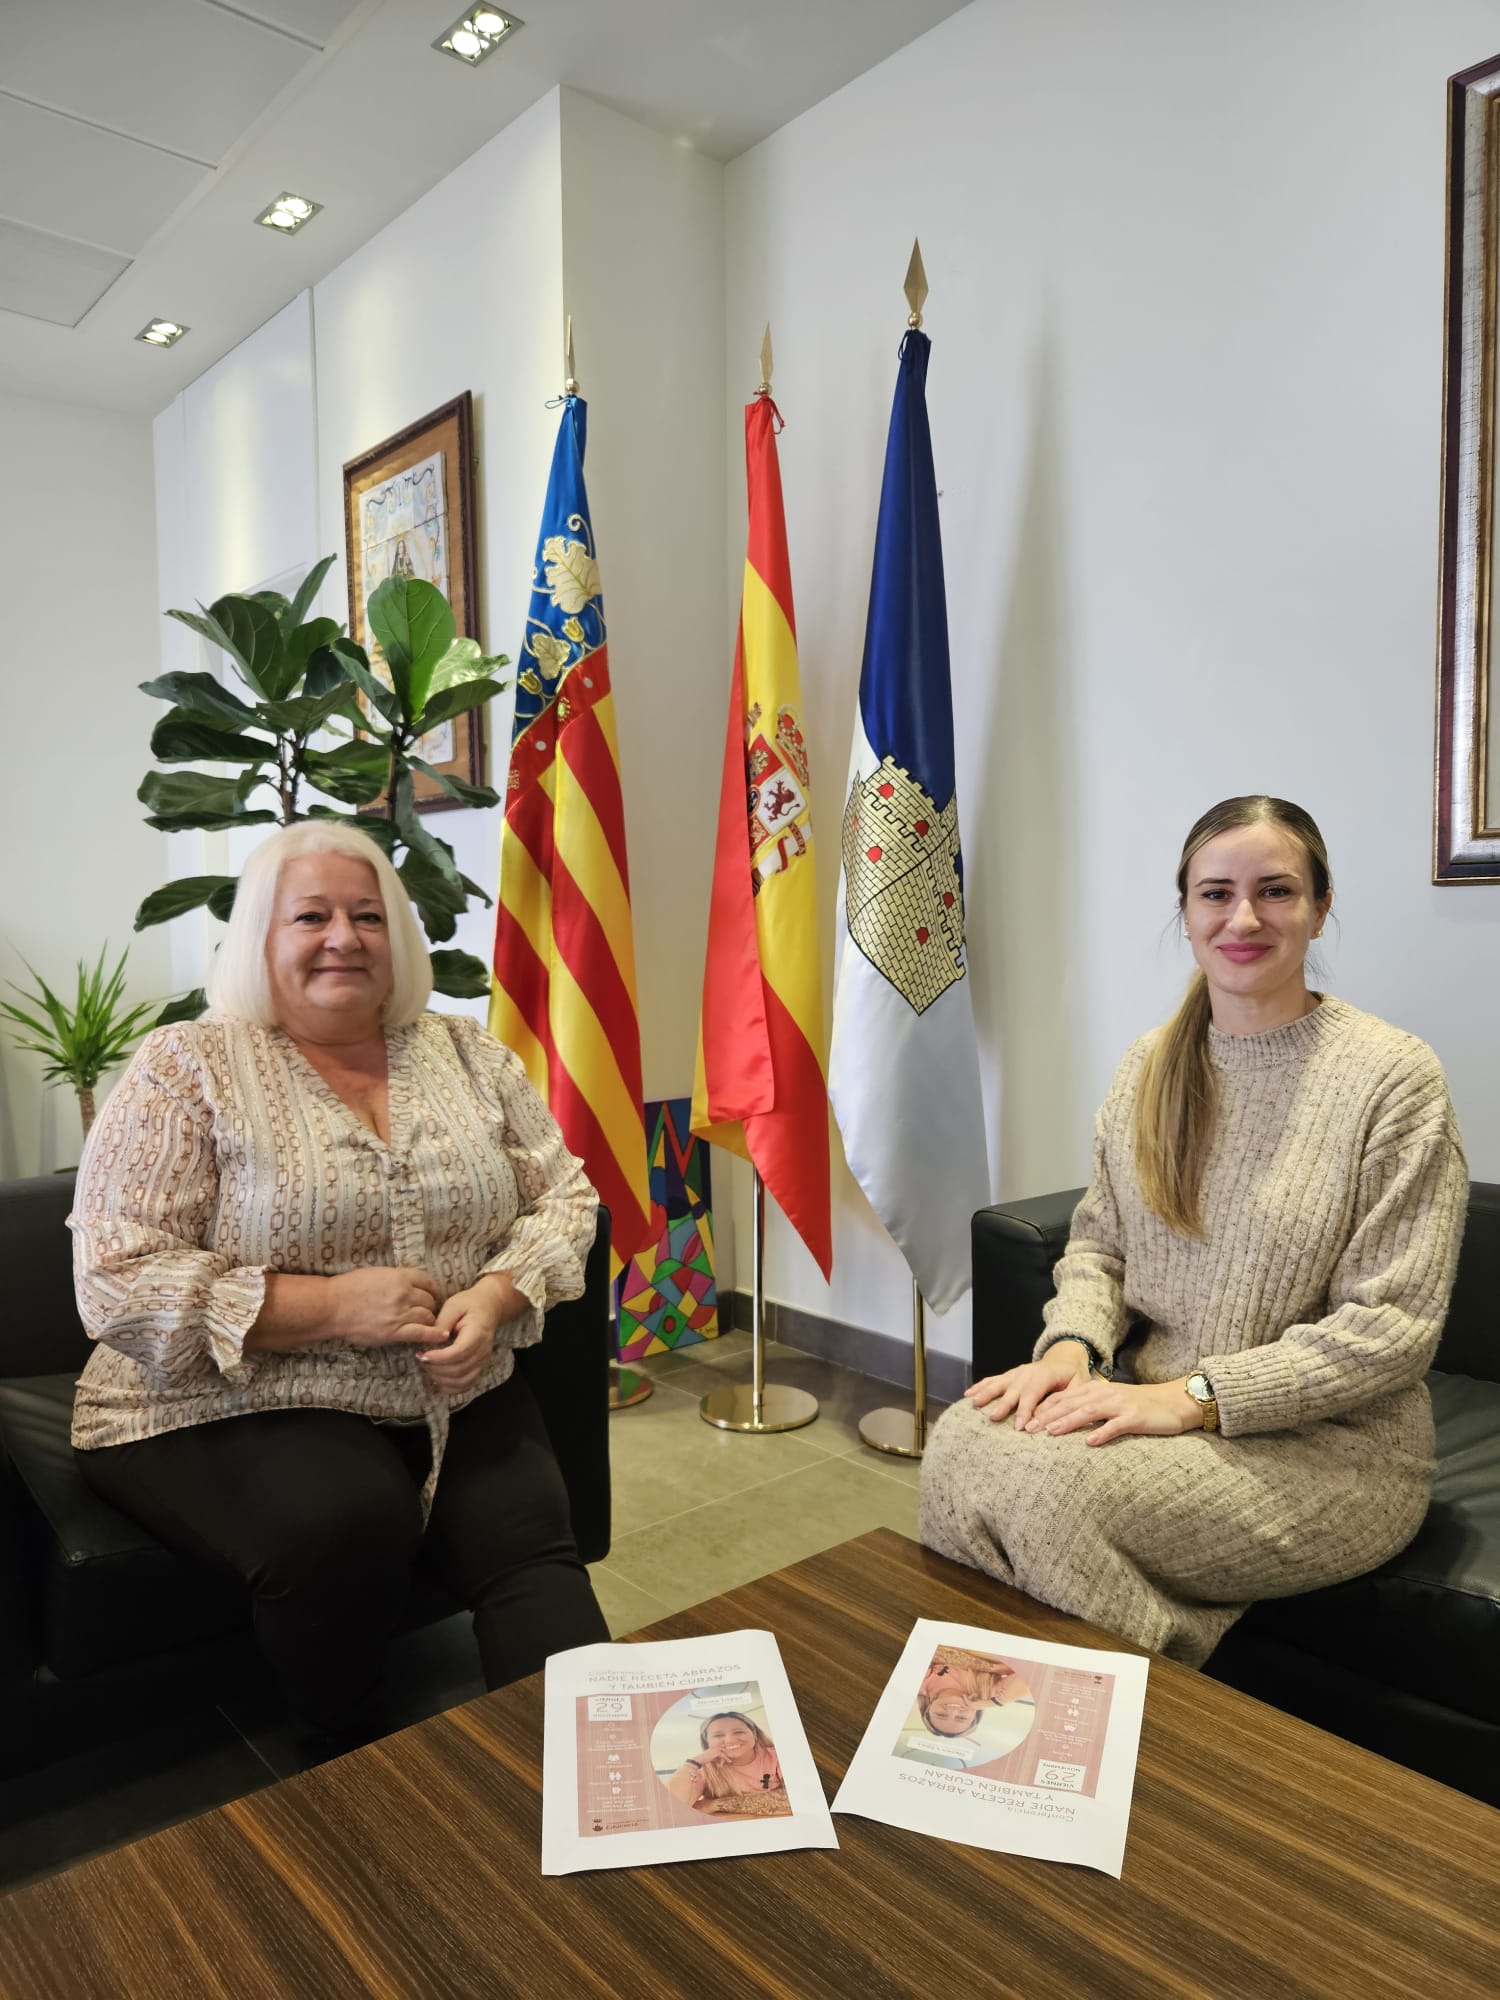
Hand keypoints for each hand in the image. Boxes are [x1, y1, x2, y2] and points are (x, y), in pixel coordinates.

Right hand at [329, 1267, 439, 1347]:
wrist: (332, 1307)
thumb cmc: (349, 1288)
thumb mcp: (376, 1273)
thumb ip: (396, 1278)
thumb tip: (410, 1284)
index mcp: (399, 1276)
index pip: (427, 1281)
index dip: (431, 1289)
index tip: (430, 1294)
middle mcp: (403, 1294)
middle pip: (429, 1300)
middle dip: (428, 1305)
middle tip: (424, 1310)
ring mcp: (400, 1314)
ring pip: (428, 1316)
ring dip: (428, 1319)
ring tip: (424, 1322)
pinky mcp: (395, 1332)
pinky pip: (422, 1333)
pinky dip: (434, 1335)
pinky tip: (442, 1336)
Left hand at [416, 1274, 527, 1394]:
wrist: (489, 1307)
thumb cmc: (469, 1304)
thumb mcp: (453, 1306)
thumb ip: (442, 1323)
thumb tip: (432, 1340)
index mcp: (478, 1333)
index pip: (458, 1352)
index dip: (438, 1358)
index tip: (421, 1354)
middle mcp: (483, 1350)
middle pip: (458, 1370)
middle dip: (435, 1368)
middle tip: (420, 1358)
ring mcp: (483, 1360)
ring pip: (462, 1381)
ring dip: (441, 1379)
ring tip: (427, 1367)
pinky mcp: (479, 1367)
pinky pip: (466, 1385)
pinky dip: (450, 1387)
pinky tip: (437, 1379)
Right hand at [964, 1345, 1092, 1427]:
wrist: (1065, 1359)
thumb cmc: (1073, 1377)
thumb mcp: (1078, 1387)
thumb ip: (1065, 1400)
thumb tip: (1046, 1418)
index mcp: (1046, 1373)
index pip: (1034, 1392)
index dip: (1026, 1409)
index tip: (1020, 1426)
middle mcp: (1028, 1371)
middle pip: (1013, 1388)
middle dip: (1003, 1403)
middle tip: (993, 1417)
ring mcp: (1016, 1372)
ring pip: (999, 1382)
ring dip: (986, 1393)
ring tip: (974, 1403)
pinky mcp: (1009, 1375)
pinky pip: (992, 1380)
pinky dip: (980, 1386)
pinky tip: (968, 1395)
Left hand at [1019, 1377, 1201, 1447]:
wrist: (1173, 1402)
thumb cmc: (1139, 1407)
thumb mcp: (1110, 1403)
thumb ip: (1088, 1409)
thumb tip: (1060, 1421)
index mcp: (1095, 1391)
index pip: (1063, 1398)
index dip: (1043, 1408)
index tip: (1024, 1421)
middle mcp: (1104, 1394)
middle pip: (1070, 1404)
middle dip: (1047, 1415)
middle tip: (1027, 1429)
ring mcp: (1120, 1405)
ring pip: (1089, 1411)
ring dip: (1068, 1421)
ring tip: (1050, 1432)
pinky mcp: (1135, 1417)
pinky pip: (1116, 1425)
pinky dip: (1102, 1432)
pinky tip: (1090, 1442)